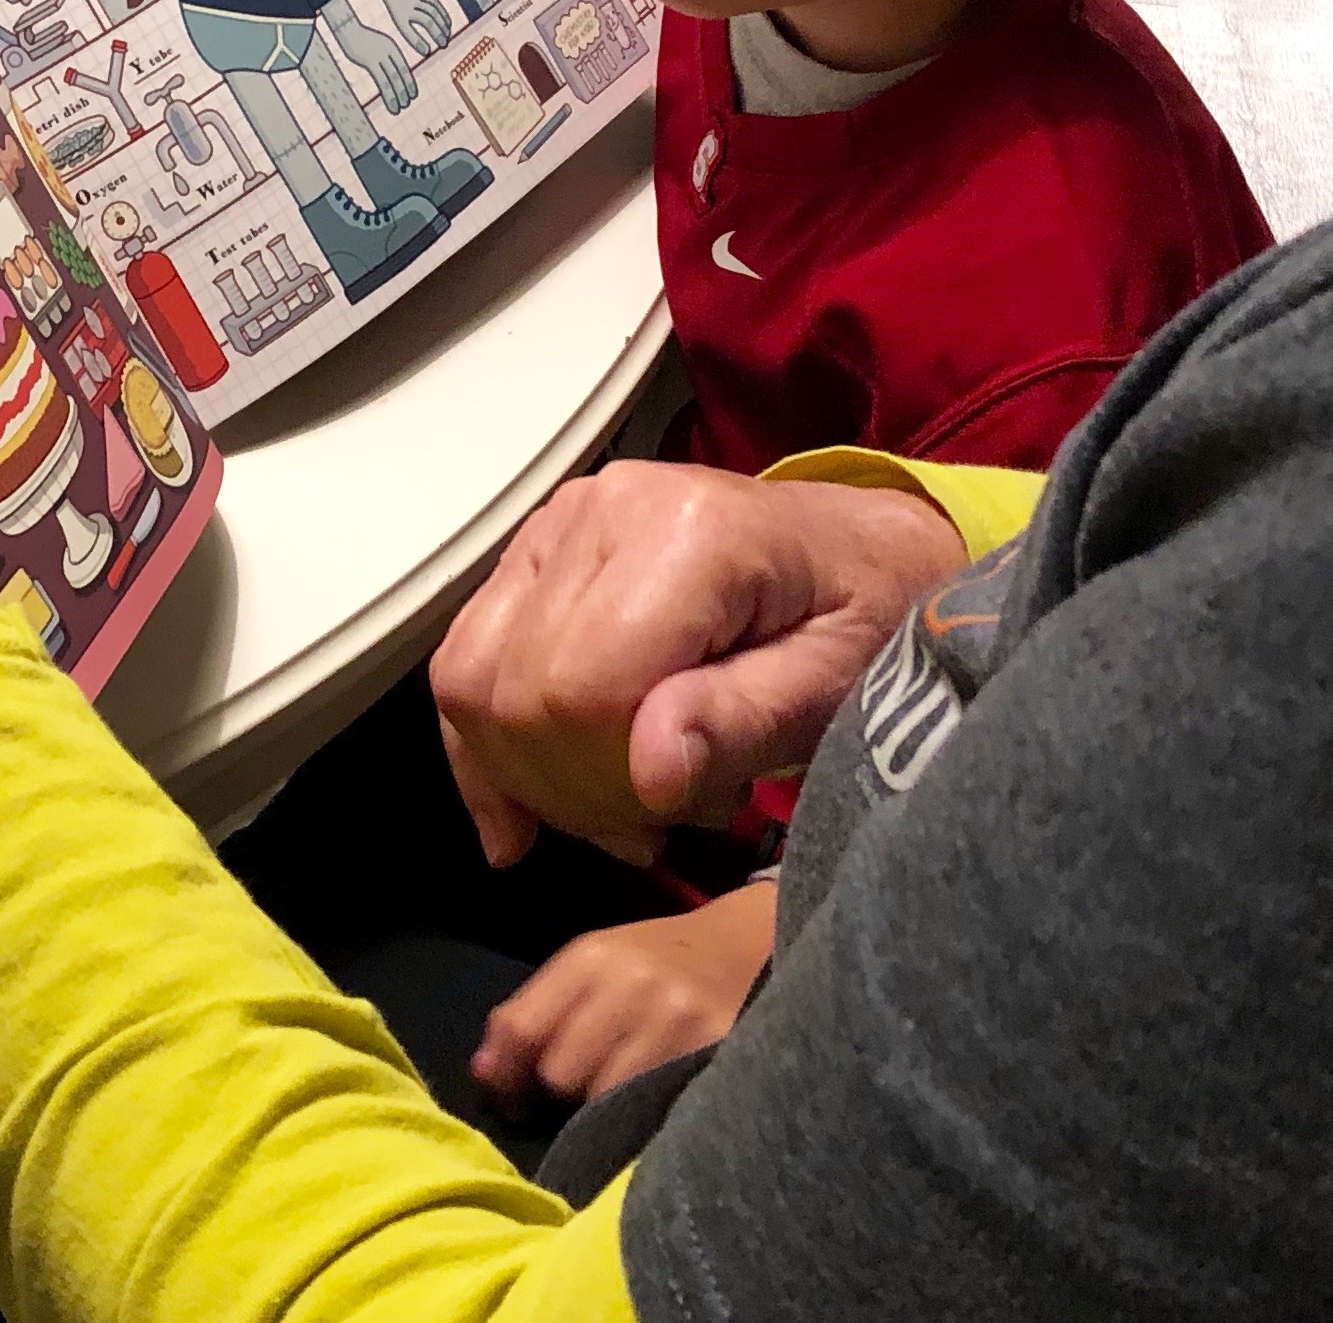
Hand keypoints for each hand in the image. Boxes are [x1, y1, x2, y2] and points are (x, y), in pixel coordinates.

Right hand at [323, 0, 419, 111]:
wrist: (346, 29)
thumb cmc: (358, 39)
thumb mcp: (374, 45)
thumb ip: (382, 56)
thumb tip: (385, 68)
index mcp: (391, 48)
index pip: (403, 68)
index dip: (409, 82)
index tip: (413, 94)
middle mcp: (388, 52)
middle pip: (400, 74)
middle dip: (405, 90)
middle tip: (407, 103)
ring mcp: (379, 57)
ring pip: (393, 80)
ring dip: (398, 95)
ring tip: (401, 107)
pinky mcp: (370, 62)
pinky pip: (382, 82)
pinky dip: (389, 95)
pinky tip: (391, 105)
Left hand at [362, 0, 451, 61]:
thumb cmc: (399, 13)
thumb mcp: (401, 25)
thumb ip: (413, 38)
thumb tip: (427, 53)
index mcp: (400, 16)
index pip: (409, 31)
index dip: (419, 42)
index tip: (428, 53)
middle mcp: (408, 6)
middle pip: (426, 21)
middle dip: (436, 34)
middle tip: (444, 45)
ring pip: (433, 12)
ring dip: (442, 26)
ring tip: (447, 37)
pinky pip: (437, 5)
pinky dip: (444, 15)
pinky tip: (448, 25)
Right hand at [431, 464, 966, 867]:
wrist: (859, 549)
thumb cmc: (864, 618)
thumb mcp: (836, 685)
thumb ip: (742, 722)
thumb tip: (645, 771)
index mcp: (691, 533)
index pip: (583, 688)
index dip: (607, 783)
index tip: (673, 821)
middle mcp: (606, 508)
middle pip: (518, 690)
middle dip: (571, 791)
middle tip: (652, 826)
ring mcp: (561, 520)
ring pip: (473, 677)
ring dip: (526, 774)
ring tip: (613, 807)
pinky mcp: (537, 547)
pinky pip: (467, 655)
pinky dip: (482, 744)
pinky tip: (522, 809)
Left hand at [473, 884, 776, 1111]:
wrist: (744, 945)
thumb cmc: (654, 962)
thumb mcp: (592, 966)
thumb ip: (532, 1012)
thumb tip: (482, 1075)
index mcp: (592, 956)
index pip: (524, 1029)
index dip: (508, 1075)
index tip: (513, 1096)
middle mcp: (632, 983)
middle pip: (561, 1073)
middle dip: (565, 1087)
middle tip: (588, 1080)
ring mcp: (677, 1019)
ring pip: (607, 1099)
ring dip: (607, 1106)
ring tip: (626, 1086)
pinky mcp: (715, 1051)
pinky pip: (655, 1110)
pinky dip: (646, 1114)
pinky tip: (652, 1100)